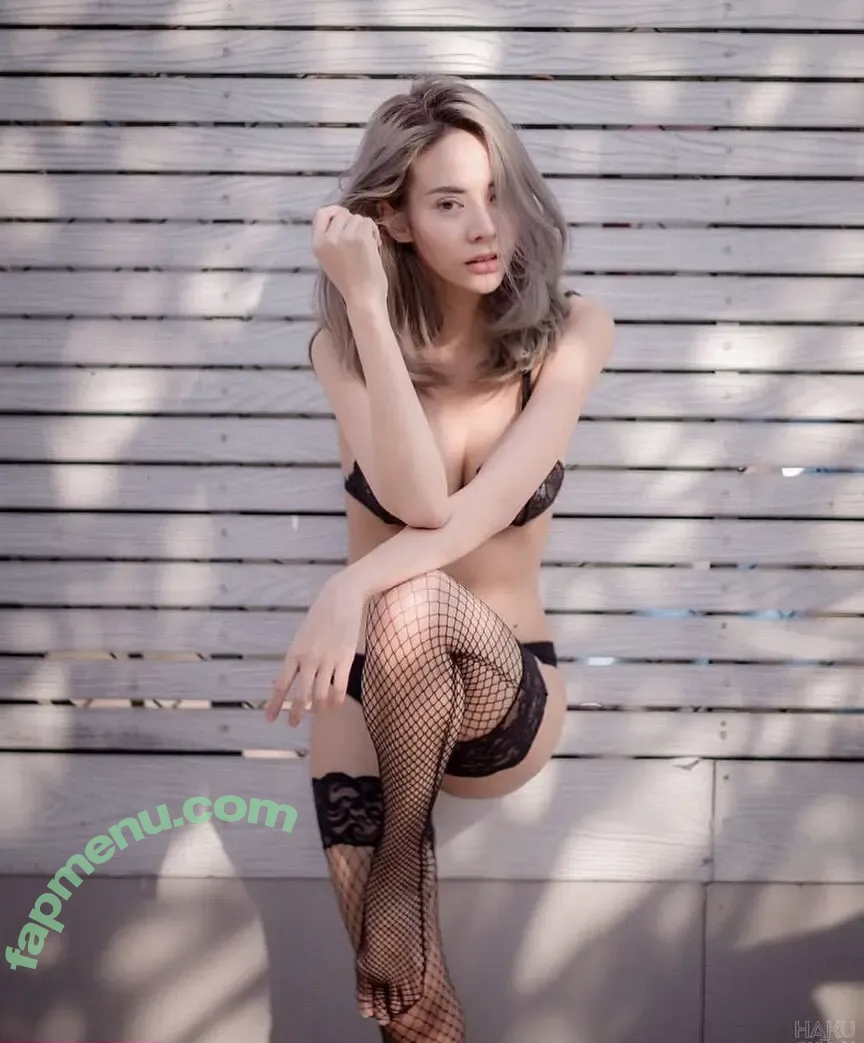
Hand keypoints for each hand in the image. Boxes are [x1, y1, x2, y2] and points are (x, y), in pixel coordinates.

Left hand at [264, 572, 365, 728]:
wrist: (340, 597)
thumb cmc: (319, 617)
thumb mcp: (301, 636)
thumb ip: (294, 659)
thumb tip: (281, 681)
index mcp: (294, 652)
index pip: (281, 684)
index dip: (274, 704)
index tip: (269, 719)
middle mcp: (309, 659)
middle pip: (301, 695)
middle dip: (296, 713)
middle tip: (293, 724)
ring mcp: (328, 659)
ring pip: (321, 694)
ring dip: (318, 708)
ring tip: (318, 712)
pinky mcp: (345, 658)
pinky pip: (340, 687)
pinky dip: (336, 700)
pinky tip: (334, 703)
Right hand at [312, 204, 387, 305]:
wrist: (363, 298)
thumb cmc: (352, 283)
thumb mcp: (331, 259)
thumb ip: (331, 239)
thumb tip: (342, 217)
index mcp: (317, 244)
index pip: (320, 214)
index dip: (334, 211)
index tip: (345, 217)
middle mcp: (328, 238)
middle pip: (343, 214)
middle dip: (354, 223)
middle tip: (362, 241)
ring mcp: (344, 237)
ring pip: (357, 218)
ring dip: (366, 229)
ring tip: (368, 247)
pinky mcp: (360, 238)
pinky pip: (368, 222)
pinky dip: (374, 232)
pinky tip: (375, 247)